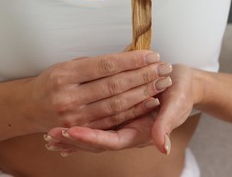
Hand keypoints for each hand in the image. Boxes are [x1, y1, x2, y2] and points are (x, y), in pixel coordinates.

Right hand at [24, 51, 172, 131]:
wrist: (30, 108)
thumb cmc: (53, 81)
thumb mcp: (69, 65)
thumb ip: (96, 65)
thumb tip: (129, 57)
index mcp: (65, 74)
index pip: (106, 65)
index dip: (132, 60)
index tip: (152, 54)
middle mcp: (69, 96)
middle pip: (115, 85)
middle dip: (143, 75)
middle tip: (163, 67)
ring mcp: (76, 116)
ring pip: (117, 104)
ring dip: (144, 92)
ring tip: (162, 82)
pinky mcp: (83, 128)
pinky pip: (114, 120)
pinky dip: (134, 110)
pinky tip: (150, 100)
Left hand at [44, 64, 195, 155]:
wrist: (182, 84)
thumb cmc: (181, 94)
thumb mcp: (177, 106)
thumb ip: (167, 125)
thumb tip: (162, 147)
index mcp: (141, 133)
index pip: (112, 140)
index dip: (92, 138)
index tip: (72, 133)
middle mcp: (129, 132)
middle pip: (98, 142)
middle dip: (74, 140)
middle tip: (51, 136)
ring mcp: (122, 124)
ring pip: (94, 135)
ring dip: (72, 136)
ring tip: (49, 136)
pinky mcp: (118, 115)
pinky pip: (96, 124)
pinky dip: (80, 126)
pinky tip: (63, 127)